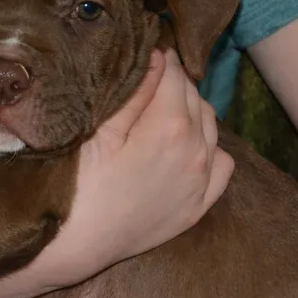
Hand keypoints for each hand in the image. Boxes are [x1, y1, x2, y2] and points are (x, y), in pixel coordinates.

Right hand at [33, 48, 233, 290]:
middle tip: (147, 79)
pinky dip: (208, 148)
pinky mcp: (198, 206)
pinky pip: (221, 164)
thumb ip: (134, 94)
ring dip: (190, 111)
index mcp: (170, 128)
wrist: (76, 244)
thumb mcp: (98, 132)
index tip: (143, 53)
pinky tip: (183, 147)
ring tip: (161, 109)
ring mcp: (202, 182)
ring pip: (210, 126)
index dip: (158, 58)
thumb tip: (156, 59)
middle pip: (194, 97)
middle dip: (173, 82)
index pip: (174, 74)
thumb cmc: (77, 184)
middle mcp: (197, 152)